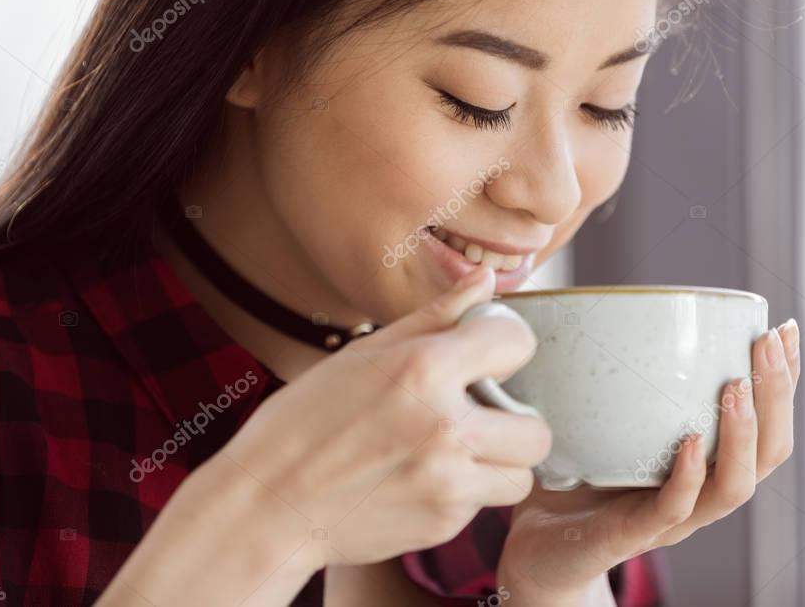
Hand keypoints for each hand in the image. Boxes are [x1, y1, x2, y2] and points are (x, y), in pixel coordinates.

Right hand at [220, 265, 551, 569]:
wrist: (268, 505)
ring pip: (520, 474)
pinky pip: (482, 504)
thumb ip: (434, 317)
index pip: (516, 342)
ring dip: (497, 461)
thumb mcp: (364, 354)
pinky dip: (463, 491)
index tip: (484, 354)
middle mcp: (445, 427)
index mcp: (423, 369)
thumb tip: (485, 281)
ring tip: (454, 450)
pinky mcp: (442, 523)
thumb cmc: (303, 423)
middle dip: (513, 418)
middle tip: (476, 414)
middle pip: (536, 427)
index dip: (503, 344)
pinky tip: (421, 477)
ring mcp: (448, 483)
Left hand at [496, 318, 800, 603]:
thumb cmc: (571, 481)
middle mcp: (699, 493)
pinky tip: (690, 442)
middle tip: (767, 343)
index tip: (783, 328)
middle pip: (766, 452)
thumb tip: (605, 302)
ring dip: (742, 433)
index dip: (782, 381)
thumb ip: (617, 375)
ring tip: (736, 385)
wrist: (536, 549)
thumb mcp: (602, 420)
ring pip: (734, 486)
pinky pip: (673, 510)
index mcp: (703, 465)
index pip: (763, 423)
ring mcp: (670, 520)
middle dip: (776, 395)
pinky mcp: (632, 537)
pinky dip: (688, 476)